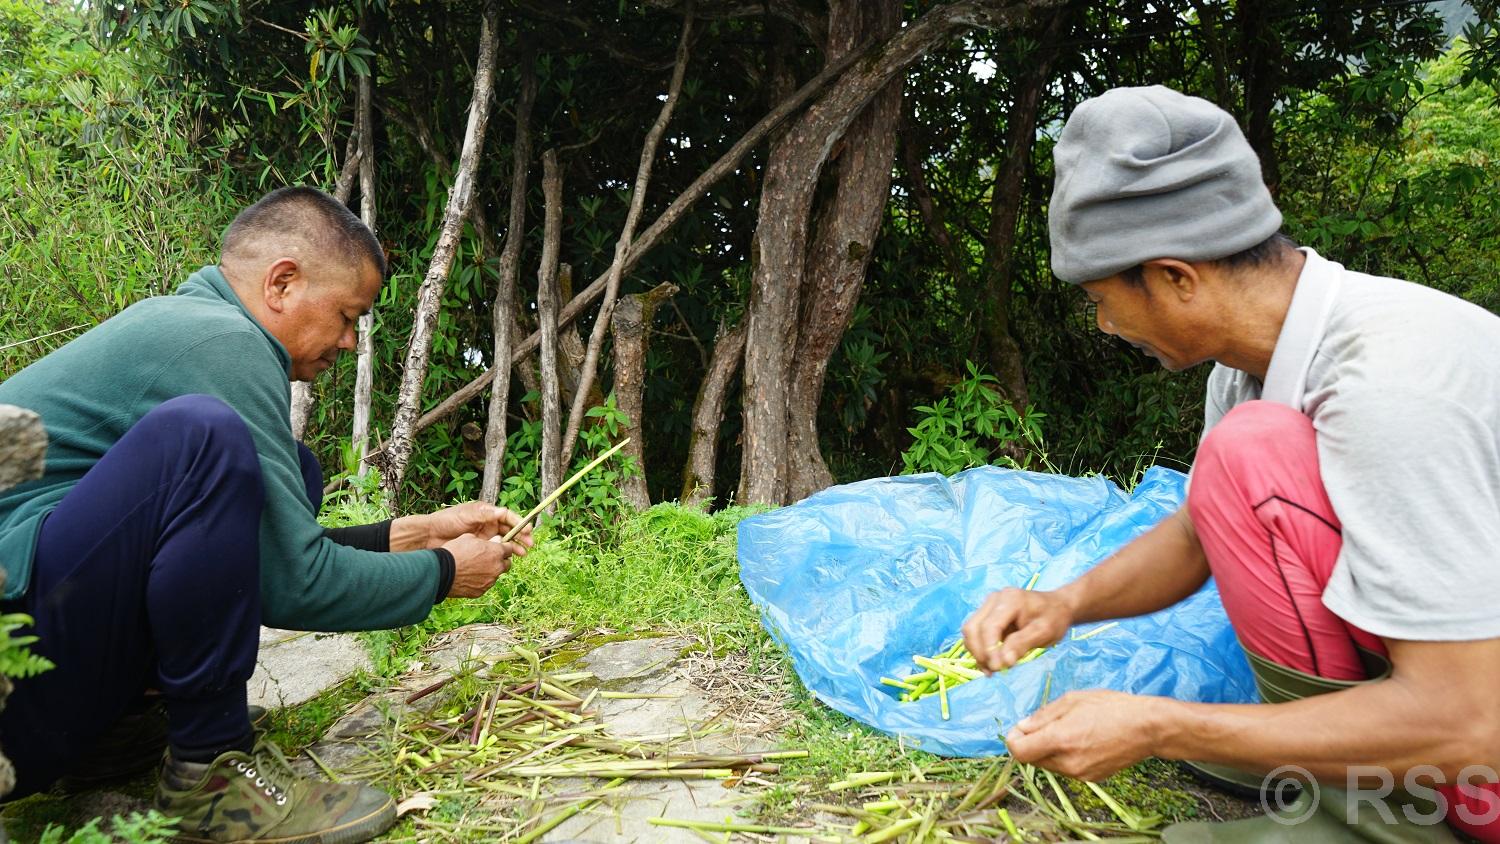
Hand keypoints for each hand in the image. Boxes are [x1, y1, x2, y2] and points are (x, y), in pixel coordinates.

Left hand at [394, 502, 534, 550]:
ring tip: (522, 555)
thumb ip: (486, 515)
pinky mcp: (478, 548)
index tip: (528, 531)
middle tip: (529, 546)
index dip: (519, 524)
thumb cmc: (447, 521)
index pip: (508, 517)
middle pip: (509, 530)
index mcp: (486, 513)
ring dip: (514, 547)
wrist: (429, 536)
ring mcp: (484, 537)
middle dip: (520, 537)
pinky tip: (508, 559)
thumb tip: (504, 512)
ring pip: (504, 542)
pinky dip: (502, 555)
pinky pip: (494, 551)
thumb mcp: (467, 515)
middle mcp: (488, 524)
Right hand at [443, 533, 524, 597]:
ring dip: (490, 571)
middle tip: (489, 558)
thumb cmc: (454, 552)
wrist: (441, 572)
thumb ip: (485, 540)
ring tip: (474, 568)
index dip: (503, 547)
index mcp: (496, 552)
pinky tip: (468, 577)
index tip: (497, 547)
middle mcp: (497, 568)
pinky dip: (480, 581)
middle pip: (506, 564)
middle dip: (500, 560)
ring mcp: (490, 581)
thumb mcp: (469, 538)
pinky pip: (484, 585)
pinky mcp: (481, 591)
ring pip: (495, 575)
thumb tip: (493, 541)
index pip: (509, 549)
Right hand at [961, 587, 1073, 672]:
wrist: (1057, 607)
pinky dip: (980, 650)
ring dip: (978, 652)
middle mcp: (994, 599)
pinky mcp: (988, 615)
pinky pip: (976, 634)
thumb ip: (1022, 644)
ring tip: (993, 669)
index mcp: (1010, 599)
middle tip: (995, 671)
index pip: (989, 626)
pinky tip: (992, 663)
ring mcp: (989, 606)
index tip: (998, 669)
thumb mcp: (1044, 633)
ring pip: (970, 632)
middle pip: (973, 628)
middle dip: (980, 652)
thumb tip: (1004, 662)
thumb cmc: (1054, 619)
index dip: (989, 649)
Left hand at [1004, 690, 1166, 780]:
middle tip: (1043, 725)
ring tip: (1068, 730)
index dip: (1013, 740)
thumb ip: (1043, 716)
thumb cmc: (1111, 707)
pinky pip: (1066, 769)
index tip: (1018, 729)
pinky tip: (1082, 740)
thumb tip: (1023, 726)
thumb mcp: (1072, 700)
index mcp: (1060, 740)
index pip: (1019, 752)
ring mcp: (1080, 774)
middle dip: (1031, 743)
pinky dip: (1065, 756)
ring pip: (1049, 765)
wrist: (1147, 728)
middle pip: (1032, 759)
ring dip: (1048, 750)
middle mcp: (1068, 762)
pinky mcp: (1091, 778)